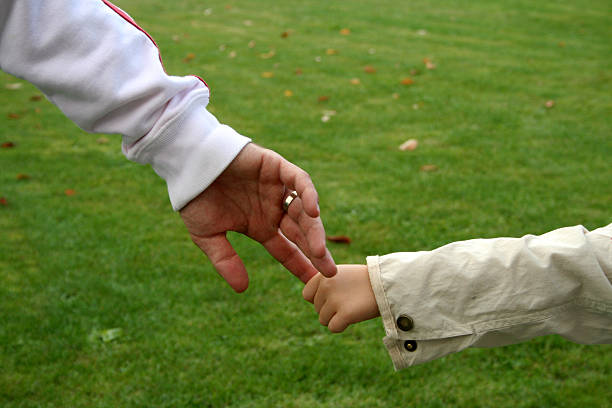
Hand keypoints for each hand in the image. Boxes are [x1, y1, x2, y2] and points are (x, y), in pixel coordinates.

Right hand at [180, 143, 335, 291]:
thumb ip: (225, 260)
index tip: (313, 283)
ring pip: (304, 210)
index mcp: (261, 226)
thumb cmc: (195, 199)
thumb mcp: (208, 236)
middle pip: (301, 233)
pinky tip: (312, 211)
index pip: (287, 250)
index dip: (300, 266)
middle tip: (328, 273)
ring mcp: (277, 187)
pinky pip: (299, 180)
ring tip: (318, 251)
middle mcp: (273, 208)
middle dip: (316, 253)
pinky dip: (308, 194)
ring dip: (314, 230)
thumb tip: (242, 289)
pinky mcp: (276, 166)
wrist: (186, 165)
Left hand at [302, 264, 379, 332]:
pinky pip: (333, 328)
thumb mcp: (339, 274)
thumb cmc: (364, 280)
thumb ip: (324, 284)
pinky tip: (353, 317)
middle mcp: (325, 287)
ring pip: (324, 320)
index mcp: (322, 275)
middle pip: (317, 309)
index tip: (334, 297)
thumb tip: (311, 300)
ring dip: (336, 318)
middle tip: (348, 301)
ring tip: (352, 307)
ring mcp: (334, 301)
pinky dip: (342, 326)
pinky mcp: (344, 314)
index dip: (319, 299)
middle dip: (330, 309)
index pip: (306, 295)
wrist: (386, 283)